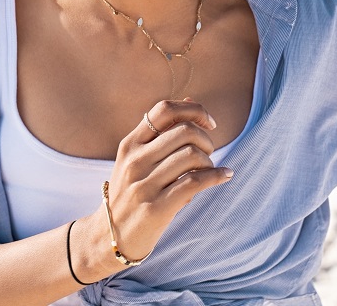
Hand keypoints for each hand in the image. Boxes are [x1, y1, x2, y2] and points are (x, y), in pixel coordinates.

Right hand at [100, 99, 234, 261]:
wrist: (110, 237)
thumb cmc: (132, 194)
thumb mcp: (137, 160)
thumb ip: (161, 134)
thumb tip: (188, 100)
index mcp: (130, 145)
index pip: (164, 110)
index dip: (193, 110)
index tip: (208, 122)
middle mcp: (135, 161)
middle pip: (184, 131)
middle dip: (206, 138)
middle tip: (208, 152)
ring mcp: (144, 185)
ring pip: (191, 155)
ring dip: (210, 161)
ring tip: (209, 170)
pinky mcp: (157, 208)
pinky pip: (195, 182)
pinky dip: (216, 176)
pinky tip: (225, 176)